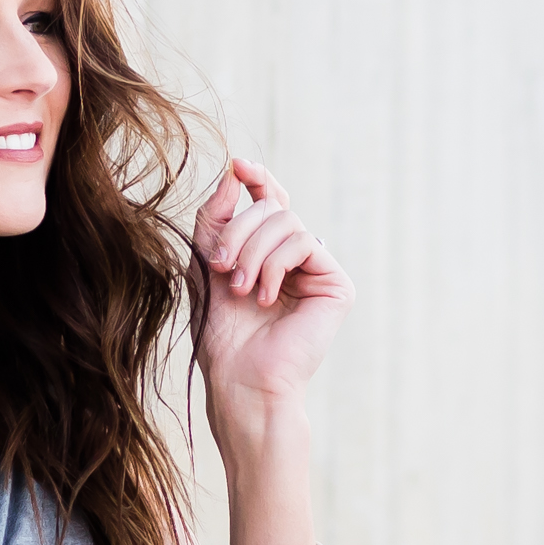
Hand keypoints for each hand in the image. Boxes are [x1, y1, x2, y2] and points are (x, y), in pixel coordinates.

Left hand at [193, 158, 348, 412]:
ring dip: (254, 251)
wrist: (240, 379)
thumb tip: (234, 169)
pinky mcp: (336, 285)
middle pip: (272, 207)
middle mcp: (297, 259)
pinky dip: (277, 264)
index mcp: (269, 254)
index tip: (238, 165)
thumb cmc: (221, 333)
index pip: (269, 202)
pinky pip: (305, 242)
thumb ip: (216, 217)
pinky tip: (265, 297)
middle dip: (239, 229)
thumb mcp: (207, 263)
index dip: (257, 178)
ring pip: (287, 221)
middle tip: (221, 266)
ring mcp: (318, 271)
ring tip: (241, 289)